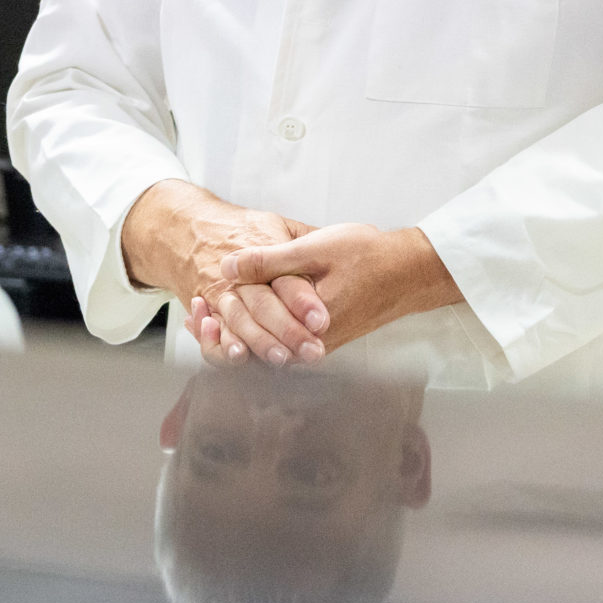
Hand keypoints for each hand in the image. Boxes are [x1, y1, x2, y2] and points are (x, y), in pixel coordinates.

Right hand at [118, 180, 326, 365]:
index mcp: (262, 250)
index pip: (286, 277)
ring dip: (261, 342)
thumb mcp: (279, 225)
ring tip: (282, 358)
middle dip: (288, 329)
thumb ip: (306, 239)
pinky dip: (220, 344)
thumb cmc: (242, 228)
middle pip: (263, 303)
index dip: (303, 300)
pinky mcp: (210, 309)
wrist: (188, 227)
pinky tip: (238, 355)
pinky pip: (214, 330)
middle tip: (312, 349)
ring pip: (240, 320)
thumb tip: (340, 247)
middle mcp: (241, 275)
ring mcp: (223, 293)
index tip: (322, 319)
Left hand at [199, 223, 463, 361]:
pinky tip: (241, 314)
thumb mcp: (315, 249)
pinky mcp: (321, 338)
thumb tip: (228, 266)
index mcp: (306, 329)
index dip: (219, 333)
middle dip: (222, 338)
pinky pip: (282, 343)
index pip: (253, 342)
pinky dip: (258, 331)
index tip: (195, 317)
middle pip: (256, 353)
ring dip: (238, 335)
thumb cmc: (368, 256)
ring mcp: (317, 345)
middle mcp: (311, 346)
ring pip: (268, 349)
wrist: (409, 271)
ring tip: (206, 320)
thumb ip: (271, 261)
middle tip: (193, 321)